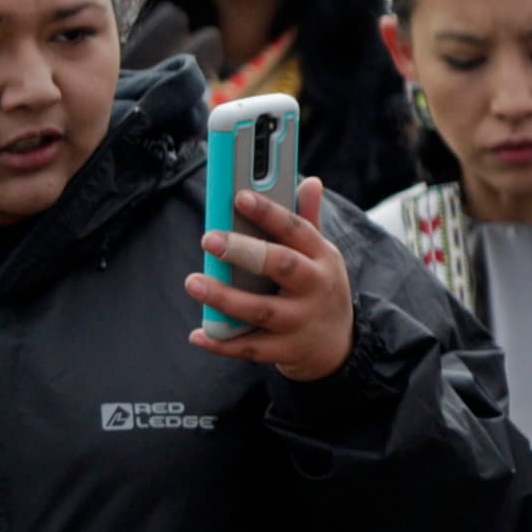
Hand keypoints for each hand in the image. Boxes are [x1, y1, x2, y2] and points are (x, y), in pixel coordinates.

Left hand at [188, 179, 354, 381]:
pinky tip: (198, 334)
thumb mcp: (322, 255)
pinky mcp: (286, 350)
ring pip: (262, 310)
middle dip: (246, 252)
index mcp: (323, 257)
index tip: (239, 196)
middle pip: (282, 266)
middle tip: (209, 238)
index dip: (269, 212)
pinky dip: (222, 343)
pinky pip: (250, 348)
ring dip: (225, 298)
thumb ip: (308, 221)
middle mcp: (316, 287)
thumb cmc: (319, 289)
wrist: (338, 345)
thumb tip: (310, 181)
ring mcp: (301, 321)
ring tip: (193, 282)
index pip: (297, 230)